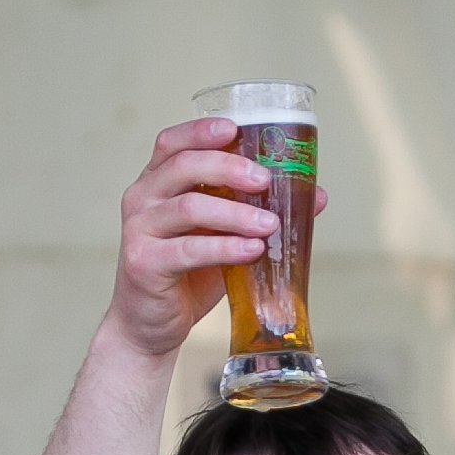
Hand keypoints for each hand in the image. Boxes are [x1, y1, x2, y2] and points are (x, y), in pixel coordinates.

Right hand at [102, 117, 321, 362]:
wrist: (150, 326)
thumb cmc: (186, 275)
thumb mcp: (223, 236)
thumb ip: (256, 211)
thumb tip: (315, 196)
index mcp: (157, 183)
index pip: (173, 143)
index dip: (201, 131)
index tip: (234, 128)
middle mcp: (143, 199)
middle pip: (183, 166)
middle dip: (228, 167)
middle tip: (264, 179)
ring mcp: (139, 230)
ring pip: (188, 207)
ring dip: (235, 213)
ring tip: (269, 223)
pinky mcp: (144, 263)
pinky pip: (188, 250)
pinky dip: (225, 247)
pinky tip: (252, 250)